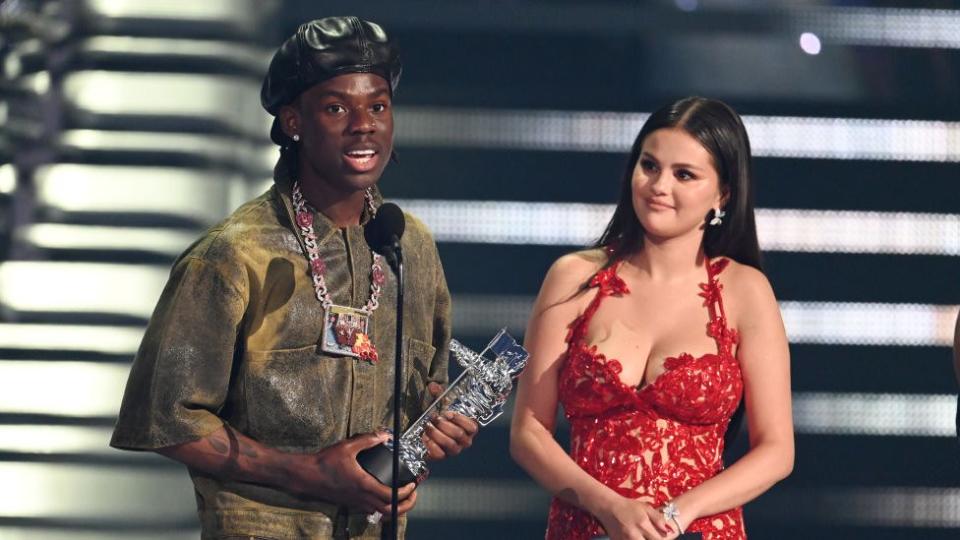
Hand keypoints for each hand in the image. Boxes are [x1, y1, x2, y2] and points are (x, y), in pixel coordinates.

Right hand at [288, 431, 417, 515]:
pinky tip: (384, 497)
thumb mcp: (347, 447)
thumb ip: (367, 440)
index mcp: (364, 485)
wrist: (308, 476)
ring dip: (396, 508)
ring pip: (381, 514)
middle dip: (405, 504)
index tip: (412, 485)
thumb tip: (384, 435)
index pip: (390, 496)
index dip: (405, 492)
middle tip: (413, 494)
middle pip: (390, 511)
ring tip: (402, 497)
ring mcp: (356, 503)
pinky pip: (372, 512)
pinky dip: (383, 508)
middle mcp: (362, 498)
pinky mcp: (351, 504)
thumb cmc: (325, 463)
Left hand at [422, 382, 478, 459]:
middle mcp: (465, 441)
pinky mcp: (443, 456)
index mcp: (470, 429)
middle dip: (444, 425)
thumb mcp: (442, 405)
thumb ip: (439, 395)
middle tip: (434, 418)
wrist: (432, 431)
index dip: (460, 420)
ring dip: (436, 434)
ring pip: (450, 444)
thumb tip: (432, 385)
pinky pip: (440, 454)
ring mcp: (455, 450)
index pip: (472, 427)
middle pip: (458, 434)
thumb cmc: (442, 418)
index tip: (448, 413)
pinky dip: (431, 445)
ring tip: (428, 426)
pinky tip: (425, 437)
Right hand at [593, 495, 677, 539]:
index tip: (662, 537)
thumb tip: (669, 530)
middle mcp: (634, 534)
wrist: (609, 508)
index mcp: (643, 524)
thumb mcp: (645, 508)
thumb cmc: (629, 506)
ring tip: (643, 536)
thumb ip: (658, 519)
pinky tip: (637, 537)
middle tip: (652, 537)